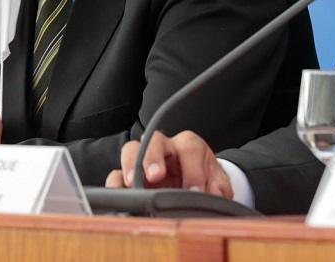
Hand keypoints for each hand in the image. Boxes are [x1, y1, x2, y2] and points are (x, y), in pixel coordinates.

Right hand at [104, 130, 231, 197]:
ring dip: (131, 166)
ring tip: (132, 184)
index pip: (190, 149)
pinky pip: (117, 173)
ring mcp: (145, 160)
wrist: (195, 183)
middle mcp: (165, 147)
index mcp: (189, 146)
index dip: (193, 170)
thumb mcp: (217, 183)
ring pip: (132, 150)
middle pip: (155, 140)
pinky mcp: (130, 175)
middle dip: (154, 157)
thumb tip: (214, 194)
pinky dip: (115, 182)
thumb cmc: (204, 179)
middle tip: (156, 176)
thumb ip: (219, 188)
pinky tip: (119, 194)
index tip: (196, 191)